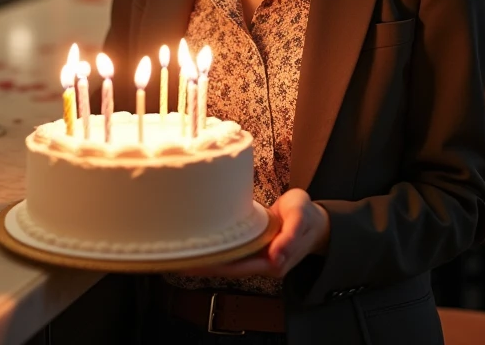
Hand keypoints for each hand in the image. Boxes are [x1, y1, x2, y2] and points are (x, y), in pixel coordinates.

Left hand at [181, 189, 329, 278]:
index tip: (188, 262)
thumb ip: (291, 237)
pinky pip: (229, 249)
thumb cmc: (307, 216)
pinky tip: (197, 241)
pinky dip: (213, 246)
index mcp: (272, 263)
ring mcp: (255, 256)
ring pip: (225, 260)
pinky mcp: (252, 246)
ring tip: (176, 249)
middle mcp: (260, 263)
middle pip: (224, 267)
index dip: (211, 266)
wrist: (314, 219)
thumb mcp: (301, 219)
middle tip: (171, 255)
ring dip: (203, 256)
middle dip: (200, 263)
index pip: (234, 268)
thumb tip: (276, 258)